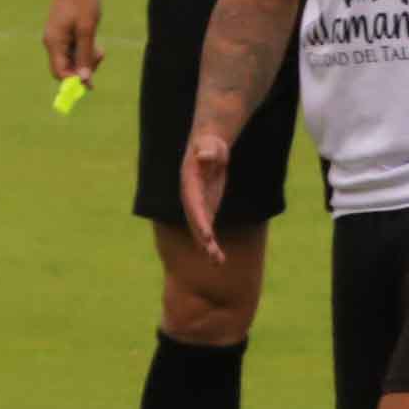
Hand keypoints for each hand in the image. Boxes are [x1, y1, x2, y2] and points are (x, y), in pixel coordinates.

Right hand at [45, 0, 102, 88]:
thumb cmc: (83, 1)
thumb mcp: (87, 29)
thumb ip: (84, 55)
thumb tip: (83, 78)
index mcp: (54, 42)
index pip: (60, 72)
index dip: (74, 80)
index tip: (91, 82)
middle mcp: (53, 42)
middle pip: (66, 67)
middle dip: (83, 67)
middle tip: (99, 56)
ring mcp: (59, 37)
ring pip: (73, 59)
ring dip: (87, 57)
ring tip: (99, 45)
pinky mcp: (66, 32)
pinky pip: (75, 49)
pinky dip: (86, 49)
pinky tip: (95, 40)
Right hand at [178, 130, 236, 258]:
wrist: (207, 147)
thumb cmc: (210, 145)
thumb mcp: (211, 146)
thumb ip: (208, 152)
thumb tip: (205, 155)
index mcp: (190, 186)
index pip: (194, 205)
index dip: (199, 220)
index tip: (207, 235)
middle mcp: (190, 199)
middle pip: (195, 222)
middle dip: (203, 239)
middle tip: (214, 256)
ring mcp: (197, 206)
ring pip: (200, 230)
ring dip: (208, 247)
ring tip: (218, 262)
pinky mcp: (205, 209)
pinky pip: (207, 230)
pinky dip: (211, 243)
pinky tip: (218, 258)